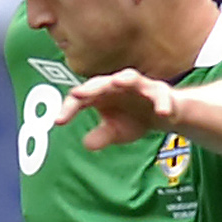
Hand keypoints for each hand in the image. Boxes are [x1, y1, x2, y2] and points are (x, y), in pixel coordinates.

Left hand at [58, 68, 181, 149]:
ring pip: (130, 78)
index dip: (69, 108)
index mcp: (102, 94)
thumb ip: (101, 136)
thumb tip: (86, 144)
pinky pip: (160, 95)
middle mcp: (118, 86)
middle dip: (91, 87)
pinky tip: (161, 112)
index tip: (59, 121)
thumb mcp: (115, 131)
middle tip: (78, 94)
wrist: (163, 114)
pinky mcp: (160, 91)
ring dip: (124, 79)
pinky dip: (160, 102)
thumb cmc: (134, 118)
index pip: (81, 97)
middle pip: (101, 83)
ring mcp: (139, 86)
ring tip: (118, 81)